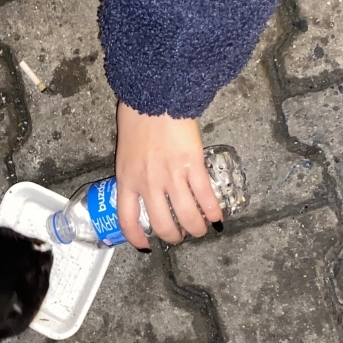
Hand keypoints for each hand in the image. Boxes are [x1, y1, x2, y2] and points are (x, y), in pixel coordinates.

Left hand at [115, 102, 223, 248]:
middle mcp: (148, 183)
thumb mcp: (125, 151)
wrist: (156, 96)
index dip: (136, 238)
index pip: (127, 220)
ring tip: (200, 230)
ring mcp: (171, 176)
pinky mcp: (192, 165)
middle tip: (180, 237)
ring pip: (186, 216)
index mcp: (127, 179)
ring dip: (196, 228)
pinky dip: (212, 211)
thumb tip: (144, 187)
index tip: (145, 246)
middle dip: (173, 237)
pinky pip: (204, 196)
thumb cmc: (138, 117)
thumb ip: (133, 172)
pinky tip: (217, 217)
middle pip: (162, 224)